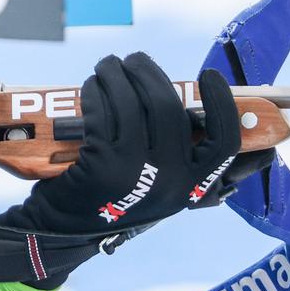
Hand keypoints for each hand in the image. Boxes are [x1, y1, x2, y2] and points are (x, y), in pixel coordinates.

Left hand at [0, 52, 241, 235]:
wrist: (64, 231)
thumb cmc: (113, 199)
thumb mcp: (158, 186)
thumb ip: (178, 155)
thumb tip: (195, 104)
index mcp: (193, 186)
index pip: (225, 143)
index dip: (222, 104)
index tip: (209, 76)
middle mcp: (171, 182)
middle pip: (170, 109)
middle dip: (148, 74)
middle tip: (133, 59)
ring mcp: (136, 173)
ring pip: (132, 105)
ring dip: (116, 75)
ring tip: (107, 66)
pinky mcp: (101, 165)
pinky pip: (102, 113)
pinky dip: (96, 93)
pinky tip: (92, 86)